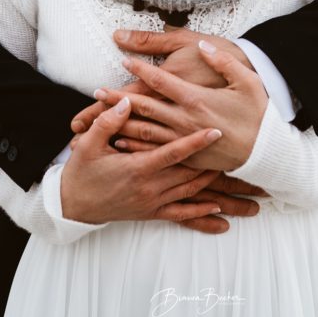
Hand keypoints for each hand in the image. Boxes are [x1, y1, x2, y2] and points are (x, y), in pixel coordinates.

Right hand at [68, 101, 267, 233]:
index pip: (173, 152)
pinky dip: (202, 216)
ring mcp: (153, 203)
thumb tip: (125, 100)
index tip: (216, 130)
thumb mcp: (88, 144)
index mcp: (138, 169)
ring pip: (192, 195)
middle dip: (219, 167)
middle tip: (245, 158)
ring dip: (219, 190)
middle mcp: (150, 188)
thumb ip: (109, 122)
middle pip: (191, 175)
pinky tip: (221, 215)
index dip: (195, 142)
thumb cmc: (81, 172)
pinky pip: (182, 216)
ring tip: (244, 185)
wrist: (72, 206)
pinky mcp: (152, 213)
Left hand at [69, 28, 255, 136]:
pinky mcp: (187, 155)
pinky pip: (154, 151)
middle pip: (144, 107)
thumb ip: (220, 60)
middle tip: (95, 92)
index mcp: (195, 97)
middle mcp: (185, 119)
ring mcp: (184, 140)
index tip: (123, 61)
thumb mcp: (244, 77)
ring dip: (119, 123)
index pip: (161, 80)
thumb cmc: (257, 110)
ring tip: (97, 119)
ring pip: (144, 131)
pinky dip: (135, 145)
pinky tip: (120, 142)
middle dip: (117, 100)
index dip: (141, 69)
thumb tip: (203, 44)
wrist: (268, 148)